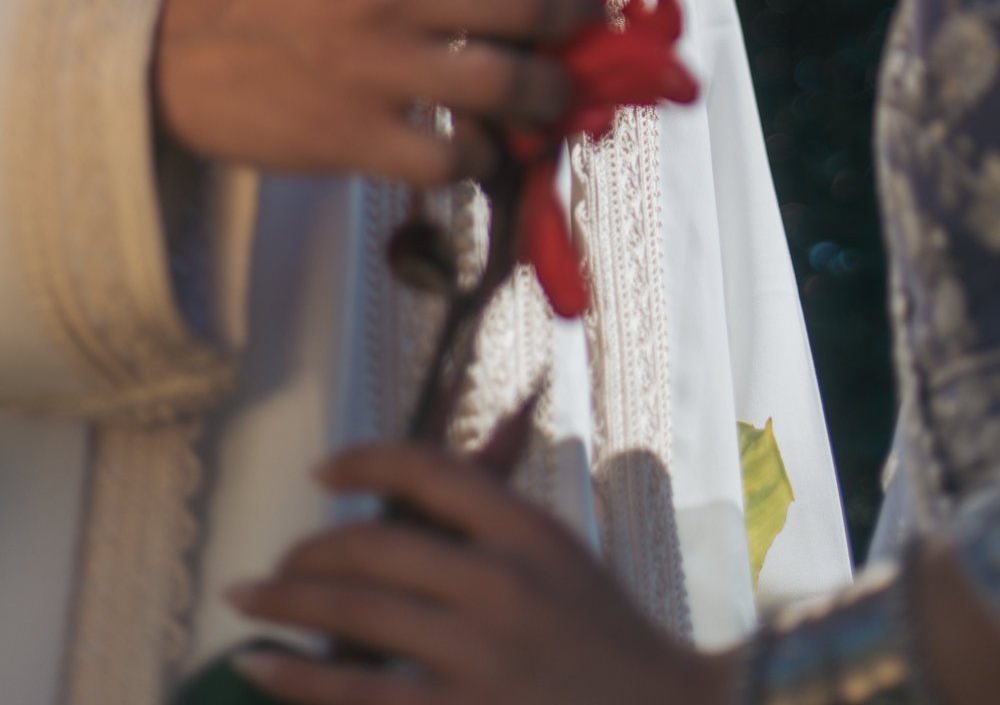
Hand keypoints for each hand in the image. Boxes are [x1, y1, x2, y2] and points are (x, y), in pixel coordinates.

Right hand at [156, 0, 600, 182]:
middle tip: (589, 25)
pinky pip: (456, 153)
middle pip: (527, 1)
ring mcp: (376, 63)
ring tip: (556, 93)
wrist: (172, 50)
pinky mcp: (358, 134)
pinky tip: (486, 145)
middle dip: (577, 17)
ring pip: (507, 82)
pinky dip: (484, 153)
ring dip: (550, 91)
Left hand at [227, 441, 737, 704]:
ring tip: (244, 603)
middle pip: (375, 546)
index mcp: (527, 530)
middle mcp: (499, 582)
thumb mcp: (565, 562)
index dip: (365, 461)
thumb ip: (497, 523)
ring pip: (354, 615)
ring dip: (285, 605)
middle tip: (273, 568)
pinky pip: (357, 694)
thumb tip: (429, 484)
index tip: (323, 471)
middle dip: (308, 553)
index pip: (429, 470)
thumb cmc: (612, 647)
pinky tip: (260, 668)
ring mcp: (478, 655)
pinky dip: (298, 679)